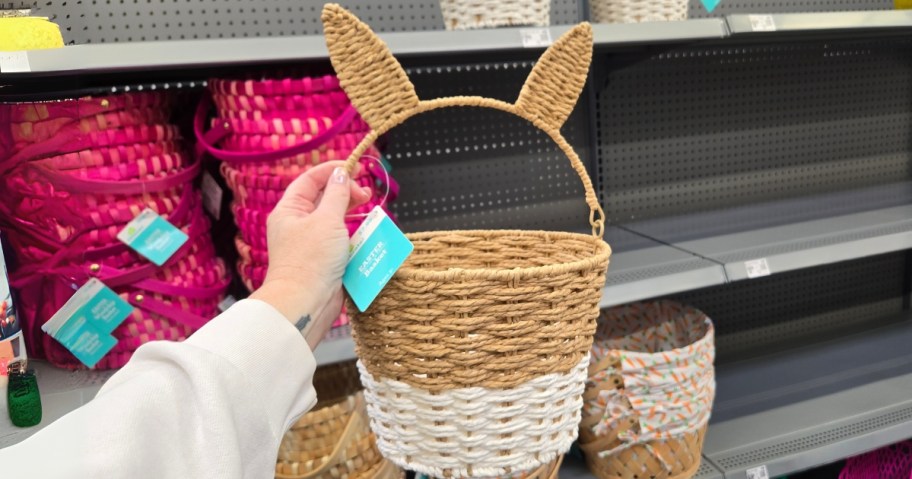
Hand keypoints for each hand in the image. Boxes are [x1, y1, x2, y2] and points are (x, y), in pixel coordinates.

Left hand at [250, 161, 370, 349]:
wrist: (306, 302)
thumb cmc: (311, 260)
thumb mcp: (327, 220)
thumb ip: (337, 194)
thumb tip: (341, 175)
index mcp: (291, 210)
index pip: (310, 180)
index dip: (332, 171)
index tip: (355, 168)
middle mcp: (298, 224)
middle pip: (324, 199)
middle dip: (346, 193)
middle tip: (365, 195)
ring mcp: (312, 243)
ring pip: (336, 220)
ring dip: (353, 215)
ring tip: (368, 211)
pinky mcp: (324, 260)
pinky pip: (341, 241)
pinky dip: (354, 236)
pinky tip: (366, 234)